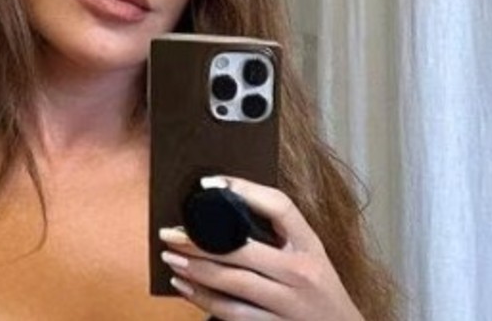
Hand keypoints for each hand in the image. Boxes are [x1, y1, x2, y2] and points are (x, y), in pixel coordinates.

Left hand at [158, 176, 363, 320]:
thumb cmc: (320, 291)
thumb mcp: (312, 257)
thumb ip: (281, 239)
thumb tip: (229, 215)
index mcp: (311, 245)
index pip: (280, 207)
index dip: (245, 190)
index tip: (211, 183)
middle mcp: (301, 272)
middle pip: (243, 249)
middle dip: (200, 239)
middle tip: (170, 232)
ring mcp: (288, 303)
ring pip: (232, 282)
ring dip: (196, 269)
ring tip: (171, 257)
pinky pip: (232, 312)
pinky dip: (204, 299)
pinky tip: (186, 287)